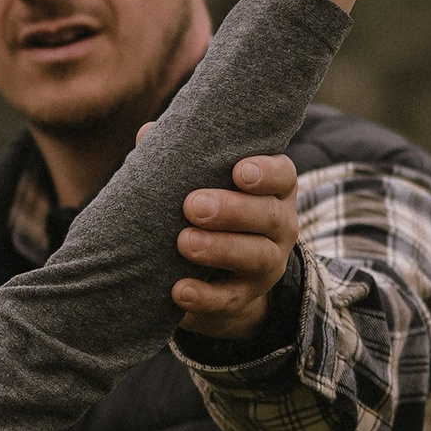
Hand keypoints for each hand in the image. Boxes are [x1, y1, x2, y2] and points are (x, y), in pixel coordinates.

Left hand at [173, 154, 299, 339]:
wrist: (219, 276)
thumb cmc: (208, 211)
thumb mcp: (199, 184)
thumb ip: (181, 159)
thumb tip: (147, 133)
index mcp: (271, 189)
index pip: (282, 175)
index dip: (266, 173)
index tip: (239, 171)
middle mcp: (278, 224)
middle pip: (268, 215)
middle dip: (232, 210)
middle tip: (192, 205)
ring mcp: (267, 262)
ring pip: (256, 256)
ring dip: (220, 249)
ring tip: (184, 242)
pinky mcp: (246, 296)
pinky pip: (230, 298)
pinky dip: (206, 296)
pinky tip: (180, 290)